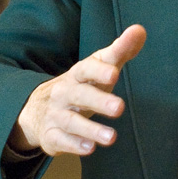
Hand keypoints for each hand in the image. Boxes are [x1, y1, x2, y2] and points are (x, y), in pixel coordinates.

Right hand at [9, 24, 146, 155]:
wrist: (38, 108)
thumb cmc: (80, 85)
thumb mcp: (97, 68)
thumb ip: (119, 51)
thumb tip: (139, 30)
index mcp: (77, 75)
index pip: (86, 69)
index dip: (99, 70)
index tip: (114, 73)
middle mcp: (64, 93)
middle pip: (80, 95)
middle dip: (99, 101)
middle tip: (119, 107)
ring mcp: (56, 115)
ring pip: (71, 121)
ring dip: (91, 129)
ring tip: (111, 137)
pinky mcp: (52, 136)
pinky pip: (61, 140)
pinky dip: (74, 144)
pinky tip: (90, 148)